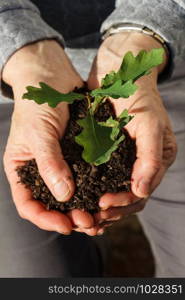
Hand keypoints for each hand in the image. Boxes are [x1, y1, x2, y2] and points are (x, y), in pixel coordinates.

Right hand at [3, 40, 93, 233]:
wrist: (52, 78)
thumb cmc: (38, 102)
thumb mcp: (39, 133)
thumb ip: (49, 164)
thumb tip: (64, 196)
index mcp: (23, 168)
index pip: (28, 204)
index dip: (45, 219)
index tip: (65, 225)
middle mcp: (41, 170)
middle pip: (52, 205)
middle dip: (69, 217)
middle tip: (89, 222)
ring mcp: (59, 164)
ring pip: (70, 196)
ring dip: (83, 208)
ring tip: (100, 217)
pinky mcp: (76, 157)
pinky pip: (84, 179)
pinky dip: (93, 192)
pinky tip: (105, 197)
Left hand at [85, 32, 176, 234]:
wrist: (118, 71)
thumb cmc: (138, 94)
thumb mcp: (150, 124)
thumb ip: (150, 158)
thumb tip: (142, 191)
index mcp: (156, 159)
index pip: (142, 191)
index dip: (124, 202)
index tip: (103, 204)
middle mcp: (140, 163)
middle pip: (127, 197)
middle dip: (110, 210)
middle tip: (90, 217)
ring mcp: (122, 159)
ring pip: (112, 190)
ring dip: (98, 205)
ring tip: (82, 214)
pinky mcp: (104, 152)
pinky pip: (98, 177)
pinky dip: (90, 189)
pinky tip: (77, 196)